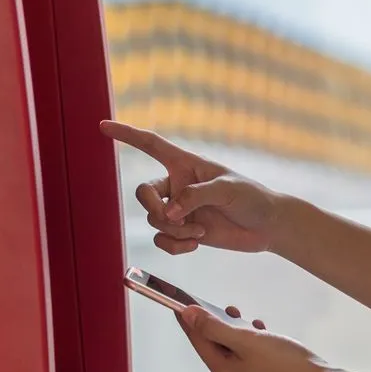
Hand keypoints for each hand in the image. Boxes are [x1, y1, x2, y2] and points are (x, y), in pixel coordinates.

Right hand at [99, 121, 282, 253]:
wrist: (266, 227)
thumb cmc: (252, 198)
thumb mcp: (229, 189)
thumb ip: (197, 195)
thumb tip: (172, 211)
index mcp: (187, 165)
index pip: (151, 145)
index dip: (127, 135)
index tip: (104, 126)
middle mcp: (178, 185)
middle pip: (143, 192)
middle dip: (152, 207)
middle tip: (174, 217)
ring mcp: (180, 210)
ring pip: (154, 220)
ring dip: (174, 229)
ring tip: (199, 230)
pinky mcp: (185, 231)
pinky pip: (163, 240)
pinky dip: (176, 245)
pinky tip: (196, 243)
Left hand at [176, 305, 328, 371]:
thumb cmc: (283, 363)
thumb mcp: (246, 340)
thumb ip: (215, 327)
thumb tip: (189, 316)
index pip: (198, 341)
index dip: (188, 321)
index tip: (179, 304)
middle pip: (216, 347)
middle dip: (219, 325)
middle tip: (227, 308)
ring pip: (235, 352)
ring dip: (239, 333)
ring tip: (250, 321)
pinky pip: (250, 358)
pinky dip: (253, 344)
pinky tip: (264, 335)